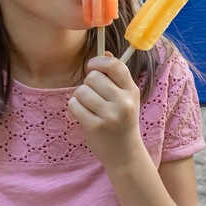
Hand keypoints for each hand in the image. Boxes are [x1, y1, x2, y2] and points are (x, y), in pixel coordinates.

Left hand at [68, 53, 141, 169]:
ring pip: (81, 91)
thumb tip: (104, 52)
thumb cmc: (122, 121)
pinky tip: (83, 115)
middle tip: (92, 95)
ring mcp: (110, 115)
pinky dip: (74, 108)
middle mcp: (123, 102)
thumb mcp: (126, 98)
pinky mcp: (95, 127)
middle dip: (87, 83)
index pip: (114, 64)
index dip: (98, 62)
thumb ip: (116, 76)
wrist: (125, 154)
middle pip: (93, 77)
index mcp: (131, 90)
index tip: (92, 68)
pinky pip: (74, 105)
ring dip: (80, 97)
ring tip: (89, 107)